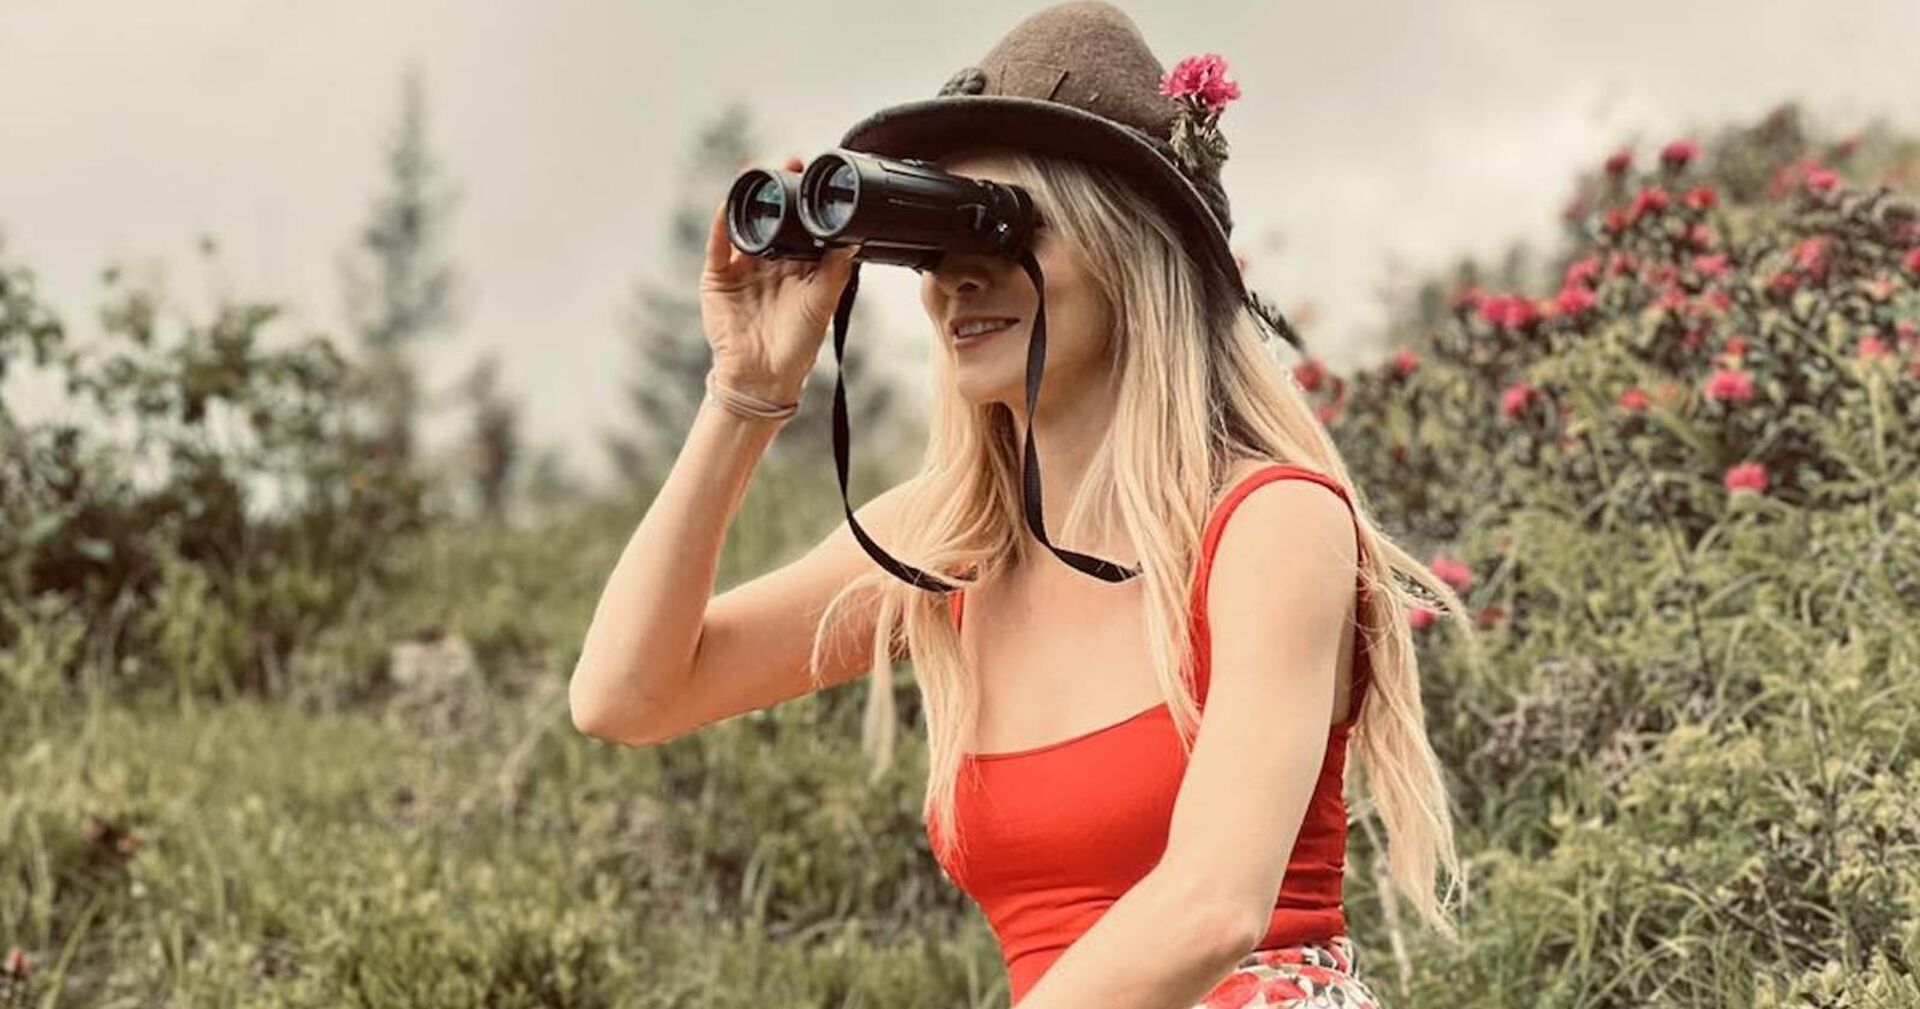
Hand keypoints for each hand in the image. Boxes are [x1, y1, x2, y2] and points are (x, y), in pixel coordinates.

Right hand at [700, 155, 859, 402]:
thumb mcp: (822, 304)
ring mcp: (741, 268)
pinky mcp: (717, 278)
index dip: (806, 201)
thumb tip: (855, 239)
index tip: (814, 176)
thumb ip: (835, 271)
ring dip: (749, 198)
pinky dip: (720, 226)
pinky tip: (727, 206)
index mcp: (796, 266)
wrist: (763, 376)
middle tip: (791, 162)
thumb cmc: (796, 346)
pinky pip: (717, 246)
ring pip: (744, 224)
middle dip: (779, 189)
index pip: (800, 225)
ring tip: (756, 172)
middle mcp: (769, 262)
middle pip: (772, 217)